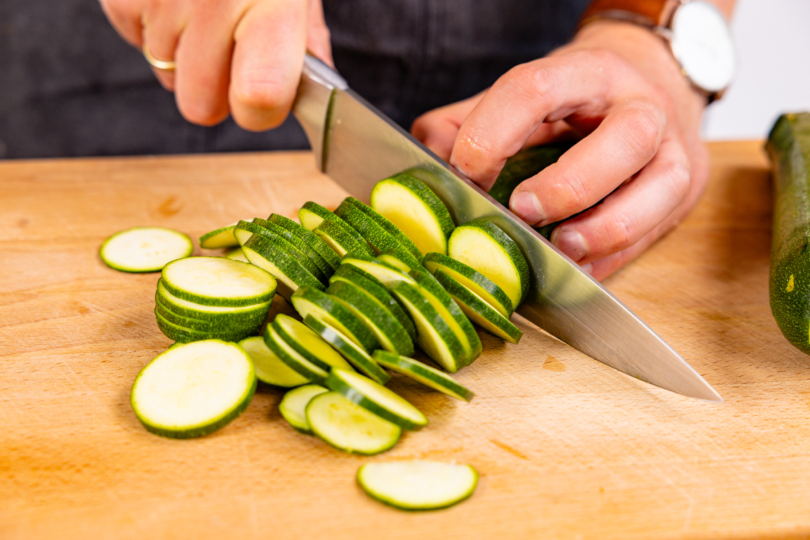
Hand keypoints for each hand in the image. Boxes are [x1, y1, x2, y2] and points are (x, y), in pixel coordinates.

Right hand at [99, 0, 331, 129]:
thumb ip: (308, 41)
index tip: (265, 98)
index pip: (259, 98)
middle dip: (217, 91)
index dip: (261, 110)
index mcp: (270, 0)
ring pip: (164, 75)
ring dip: (184, 56)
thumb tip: (313, 96)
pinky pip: (133, 40)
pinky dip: (152, 27)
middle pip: (199, 106)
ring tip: (203, 8)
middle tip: (231, 53)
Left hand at [411, 21, 710, 280]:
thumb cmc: (578, 99)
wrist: (653, 82)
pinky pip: (656, 230)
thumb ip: (470, 120)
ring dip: (606, 229)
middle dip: (569, 185)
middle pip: (624, 140)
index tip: (467, 173)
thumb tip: (428, 159)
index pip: (538, 89)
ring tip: (562, 248)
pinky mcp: (685, 189)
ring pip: (659, 188)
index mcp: (587, 72)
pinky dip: (614, 257)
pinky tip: (579, 267)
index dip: (495, 133)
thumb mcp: (524, 96)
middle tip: (522, 211)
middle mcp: (641, 105)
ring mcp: (674, 148)